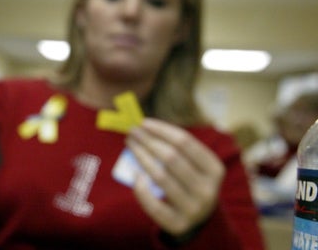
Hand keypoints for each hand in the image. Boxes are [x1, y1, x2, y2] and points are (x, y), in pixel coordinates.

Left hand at [126, 118, 225, 237]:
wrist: (199, 221)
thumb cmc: (190, 183)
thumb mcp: (195, 166)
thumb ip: (177, 149)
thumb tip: (145, 128)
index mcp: (214, 169)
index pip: (185, 142)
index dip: (162, 130)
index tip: (143, 122)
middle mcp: (207, 189)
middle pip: (171, 157)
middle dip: (148, 141)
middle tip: (132, 132)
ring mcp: (193, 209)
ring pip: (160, 177)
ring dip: (141, 157)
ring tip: (130, 146)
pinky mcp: (178, 224)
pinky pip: (154, 205)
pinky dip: (141, 189)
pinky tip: (135, 175)